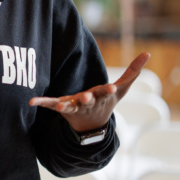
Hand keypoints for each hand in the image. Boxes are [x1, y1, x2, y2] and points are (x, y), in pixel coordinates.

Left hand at [28, 52, 150, 133]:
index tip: (110, 89)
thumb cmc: (107, 102)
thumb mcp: (122, 88)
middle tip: (85, 97)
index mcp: (103, 97)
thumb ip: (133, 71)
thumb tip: (148, 53)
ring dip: (66, 104)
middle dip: (87, 98)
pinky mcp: (62, 107)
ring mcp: (75, 106)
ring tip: (61, 104)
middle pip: (88, 100)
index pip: (106, 93)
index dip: (108, 91)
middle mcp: (89, 102)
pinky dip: (41, 103)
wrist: (92, 126)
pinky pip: (50, 104)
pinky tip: (31, 101)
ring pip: (71, 105)